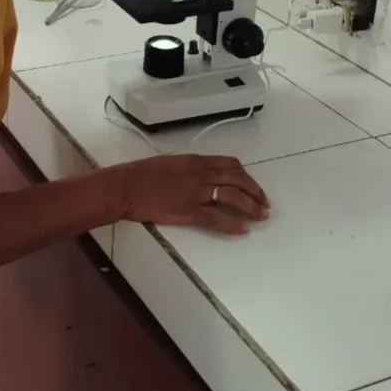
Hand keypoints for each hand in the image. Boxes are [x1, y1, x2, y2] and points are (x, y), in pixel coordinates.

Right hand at [121, 155, 269, 235]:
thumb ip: (189, 168)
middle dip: (255, 191)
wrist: (126, 186)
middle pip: (238, 179)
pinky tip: (242, 230)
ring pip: (234, 197)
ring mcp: (197, 192)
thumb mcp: (170, 162)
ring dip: (251, 207)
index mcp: (196, 160)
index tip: (252, 185)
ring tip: (261, 216)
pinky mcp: (190, 211)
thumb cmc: (141, 173)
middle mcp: (201, 174)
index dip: (246, 175)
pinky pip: (218, 217)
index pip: (230, 164)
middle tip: (264, 203)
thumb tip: (201, 174)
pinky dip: (233, 224)